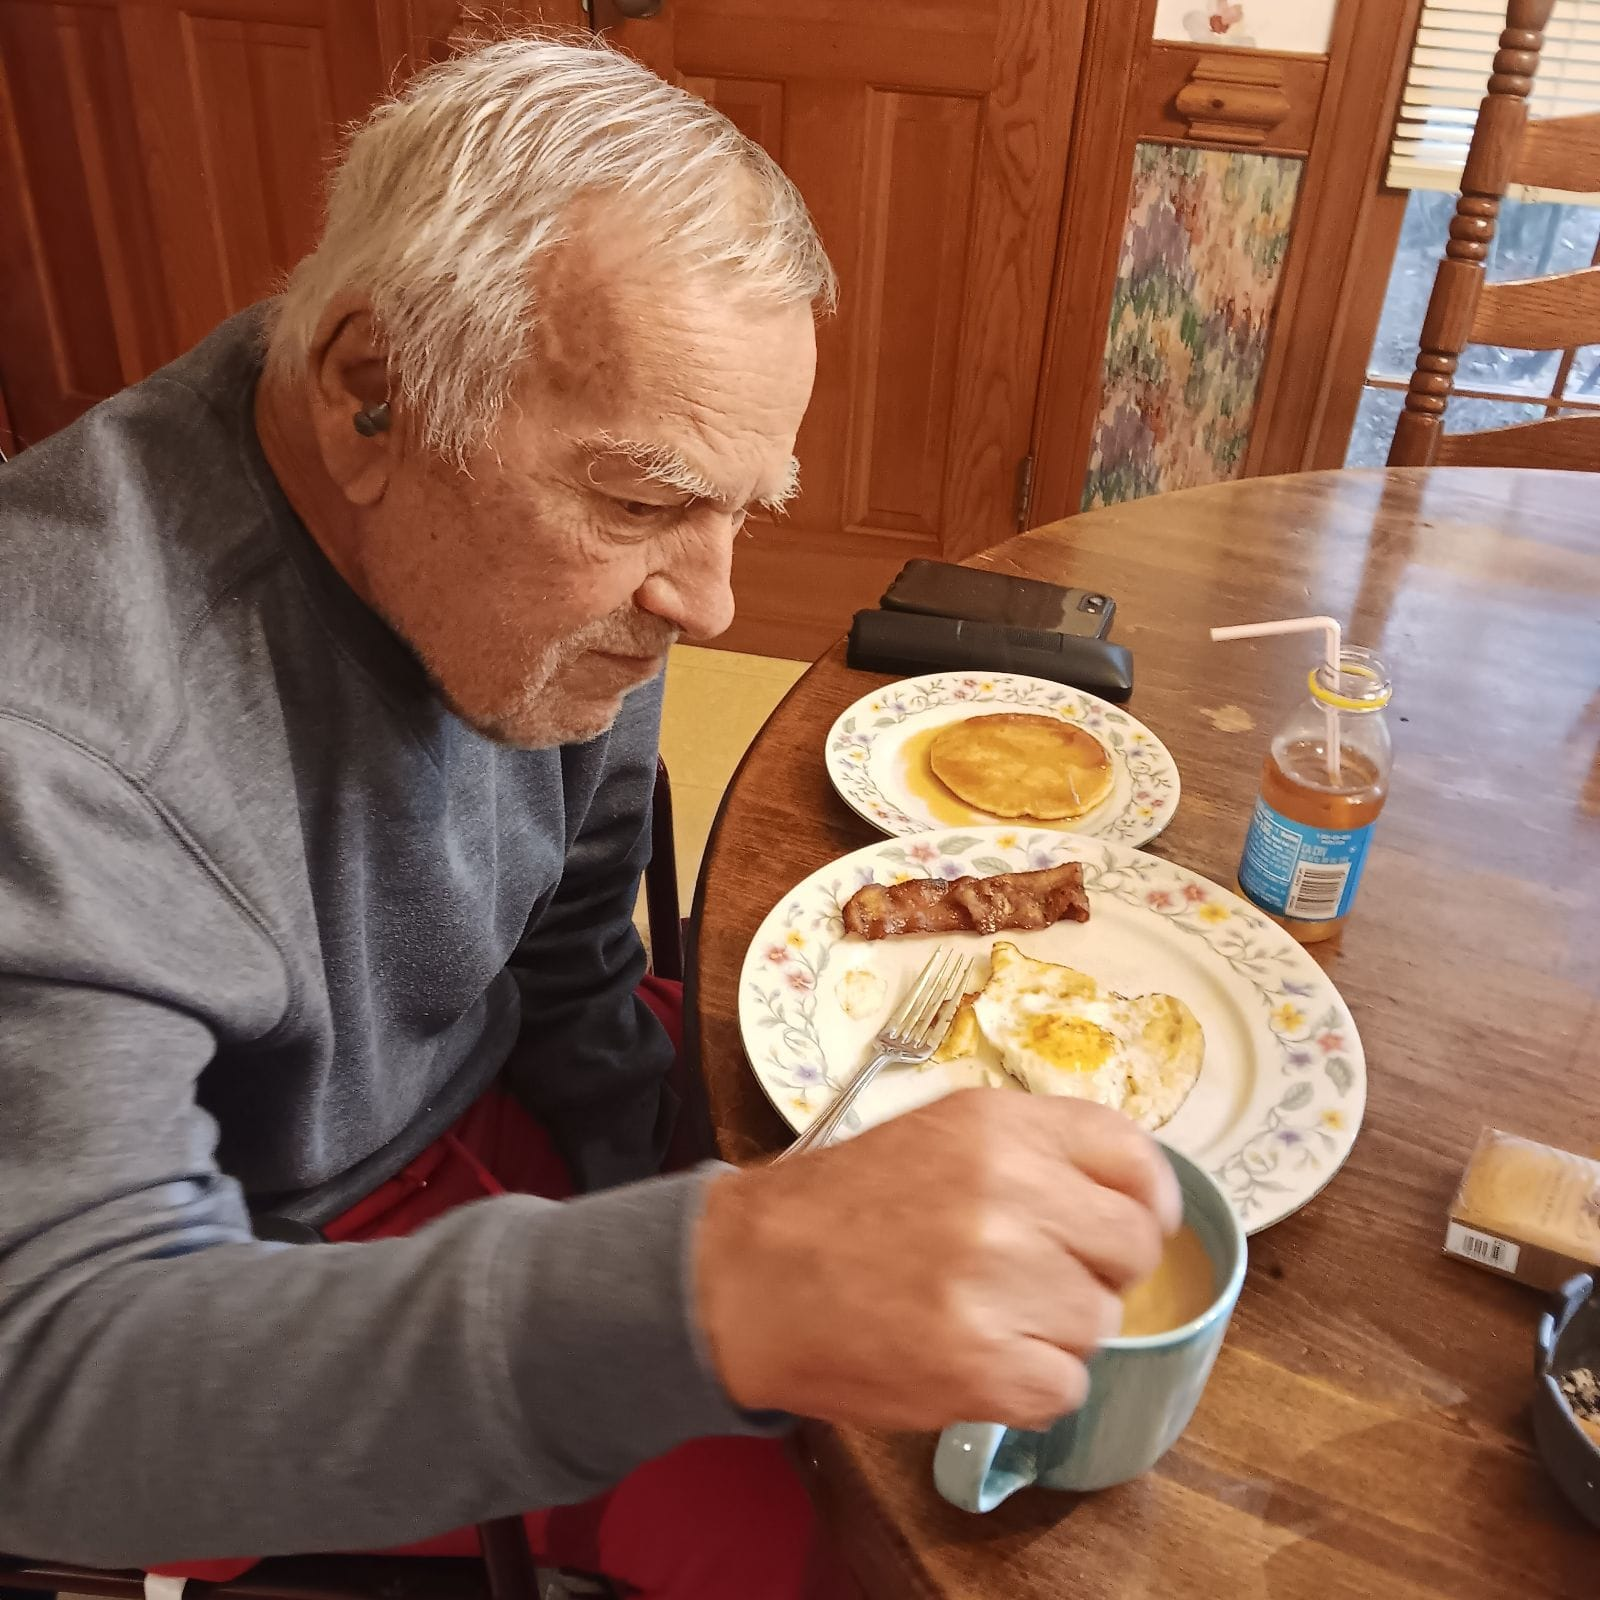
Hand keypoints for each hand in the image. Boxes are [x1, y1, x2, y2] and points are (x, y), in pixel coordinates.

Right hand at [693, 1088, 1181, 1431]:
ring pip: (1100, 1323)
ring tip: (983, 1314)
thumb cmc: (846, 1203)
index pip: (1134, 1160)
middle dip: (1094, 1269)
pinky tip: (975, 1358)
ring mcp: (997, 1281)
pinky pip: (1066, 1387)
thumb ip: (1034, 1149)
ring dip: (1054, 1329)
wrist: (749, 1276)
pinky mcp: (981, 1366)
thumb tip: (1131, 1197)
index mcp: (998, 1126)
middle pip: (1130, 1249)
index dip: (1144, 1202)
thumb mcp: (940, 1132)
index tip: (1126, 1224)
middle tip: (1034, 1276)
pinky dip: (1029, 1385)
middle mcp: (1007, 1192)